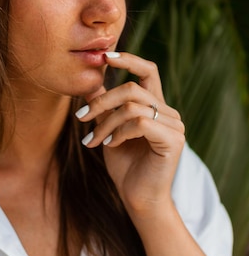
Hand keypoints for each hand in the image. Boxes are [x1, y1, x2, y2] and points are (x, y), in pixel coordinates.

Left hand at [76, 52, 184, 218]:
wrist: (138, 199)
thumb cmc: (125, 167)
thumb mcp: (109, 130)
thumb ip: (105, 107)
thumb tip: (91, 82)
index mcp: (156, 106)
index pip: (148, 71)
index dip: (128, 59)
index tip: (105, 56)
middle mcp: (169, 112)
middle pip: (132, 88)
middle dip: (101, 101)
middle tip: (81, 117)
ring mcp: (174, 126)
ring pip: (133, 106)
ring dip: (106, 122)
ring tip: (93, 140)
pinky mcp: (173, 140)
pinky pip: (140, 123)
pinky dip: (119, 132)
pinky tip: (110, 145)